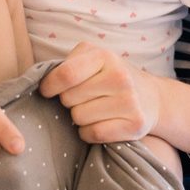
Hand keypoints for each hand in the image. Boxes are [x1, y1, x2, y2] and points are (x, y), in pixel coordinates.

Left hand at [39, 42, 161, 144]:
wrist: (152, 97)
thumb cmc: (111, 76)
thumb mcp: (92, 58)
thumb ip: (67, 64)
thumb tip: (38, 83)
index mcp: (105, 56)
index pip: (65, 75)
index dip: (49, 86)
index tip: (48, 91)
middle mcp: (119, 77)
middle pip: (69, 99)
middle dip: (69, 101)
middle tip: (84, 98)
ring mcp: (129, 101)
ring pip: (78, 118)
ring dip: (79, 118)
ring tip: (94, 109)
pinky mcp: (134, 124)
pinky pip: (92, 134)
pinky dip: (88, 132)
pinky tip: (99, 122)